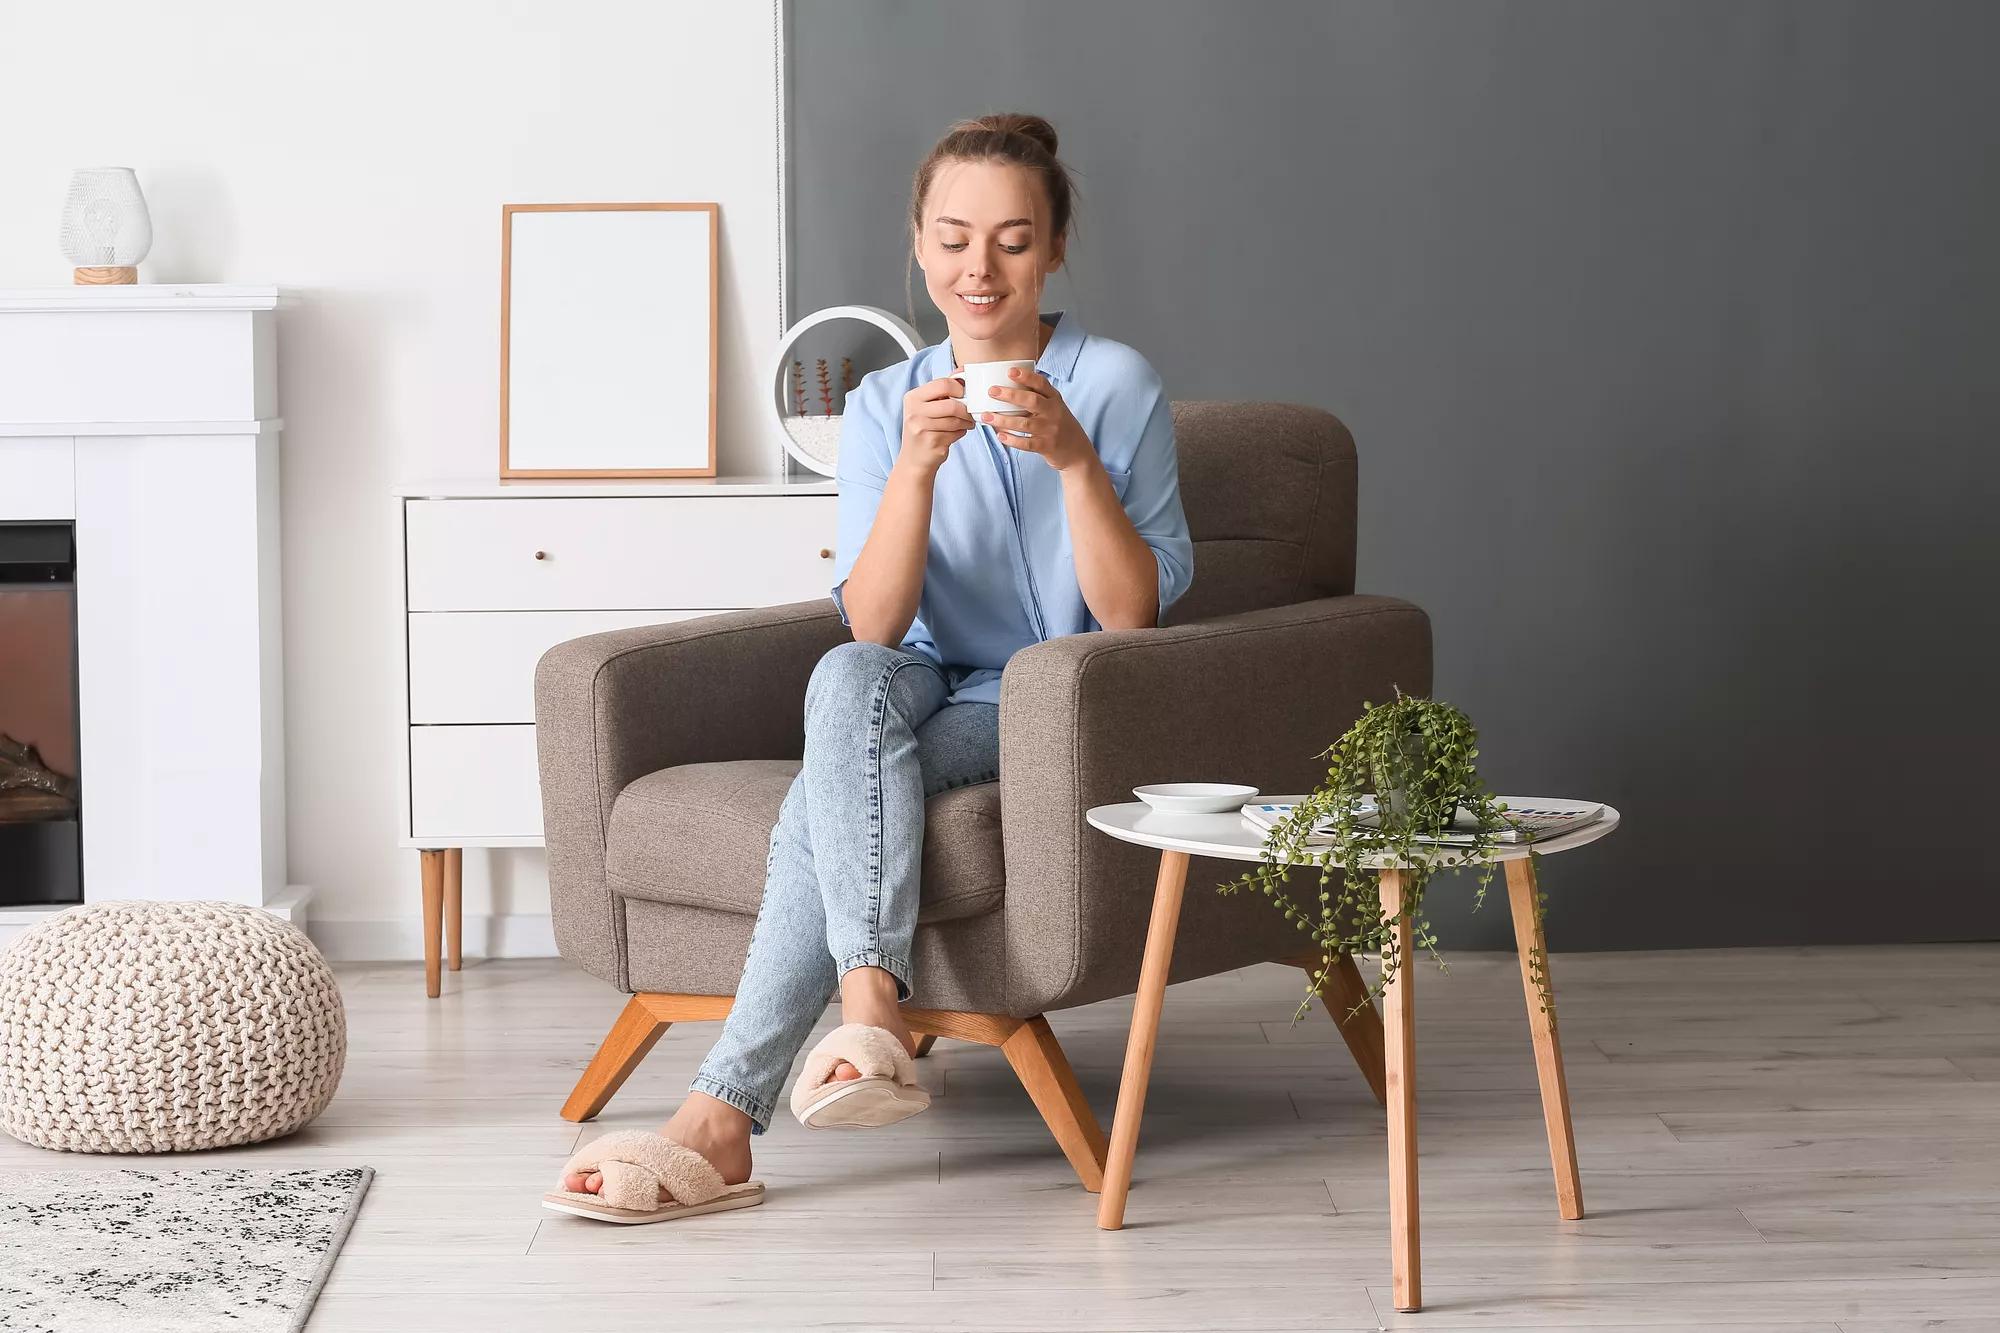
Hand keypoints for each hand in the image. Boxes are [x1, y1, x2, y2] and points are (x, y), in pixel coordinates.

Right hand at [898, 375, 976, 475]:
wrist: (914, 459)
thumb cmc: (924, 429)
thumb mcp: (926, 407)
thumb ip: (941, 391)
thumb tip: (962, 371)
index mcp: (913, 397)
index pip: (942, 384)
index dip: (958, 389)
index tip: (964, 395)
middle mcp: (914, 411)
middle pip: (952, 404)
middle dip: (965, 410)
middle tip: (969, 413)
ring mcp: (921, 428)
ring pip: (955, 421)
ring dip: (966, 423)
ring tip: (966, 424)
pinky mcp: (931, 442)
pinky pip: (955, 433)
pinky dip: (961, 433)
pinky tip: (957, 433)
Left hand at [977, 367, 1093, 472]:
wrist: (1078, 452)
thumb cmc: (1060, 426)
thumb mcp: (1055, 408)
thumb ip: (1038, 398)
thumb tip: (1007, 387)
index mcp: (1055, 400)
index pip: (1042, 384)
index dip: (1026, 377)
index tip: (1010, 371)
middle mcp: (1054, 413)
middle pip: (1032, 401)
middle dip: (1010, 395)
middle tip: (992, 391)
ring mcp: (1050, 430)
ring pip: (1024, 423)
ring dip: (1003, 420)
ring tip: (986, 417)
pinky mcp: (1046, 447)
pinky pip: (1026, 443)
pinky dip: (1012, 440)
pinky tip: (1000, 436)